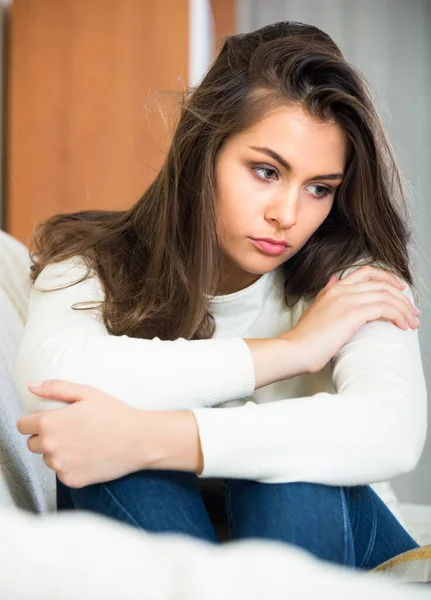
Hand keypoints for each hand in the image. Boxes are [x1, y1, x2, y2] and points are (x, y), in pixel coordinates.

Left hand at [17, 380, 150, 487]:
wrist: (139, 440)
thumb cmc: (115, 414)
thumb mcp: (86, 393)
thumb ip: (55, 388)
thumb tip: (31, 386)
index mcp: (50, 423)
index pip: (23, 426)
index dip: (35, 421)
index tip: (49, 420)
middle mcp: (51, 447)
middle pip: (33, 444)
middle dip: (46, 437)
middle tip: (71, 430)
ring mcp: (61, 466)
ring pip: (48, 459)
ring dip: (58, 452)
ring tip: (84, 442)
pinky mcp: (71, 480)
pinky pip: (62, 472)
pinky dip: (71, 466)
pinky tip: (89, 455)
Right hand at [282, 266, 419, 373]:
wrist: (295, 350)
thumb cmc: (305, 339)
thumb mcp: (316, 310)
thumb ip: (327, 294)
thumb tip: (334, 280)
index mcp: (332, 288)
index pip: (365, 272)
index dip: (387, 277)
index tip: (400, 289)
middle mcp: (340, 289)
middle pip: (380, 283)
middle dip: (401, 297)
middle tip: (413, 311)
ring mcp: (346, 300)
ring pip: (386, 295)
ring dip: (404, 308)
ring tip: (412, 322)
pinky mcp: (352, 313)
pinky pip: (384, 308)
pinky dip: (398, 315)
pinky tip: (402, 326)